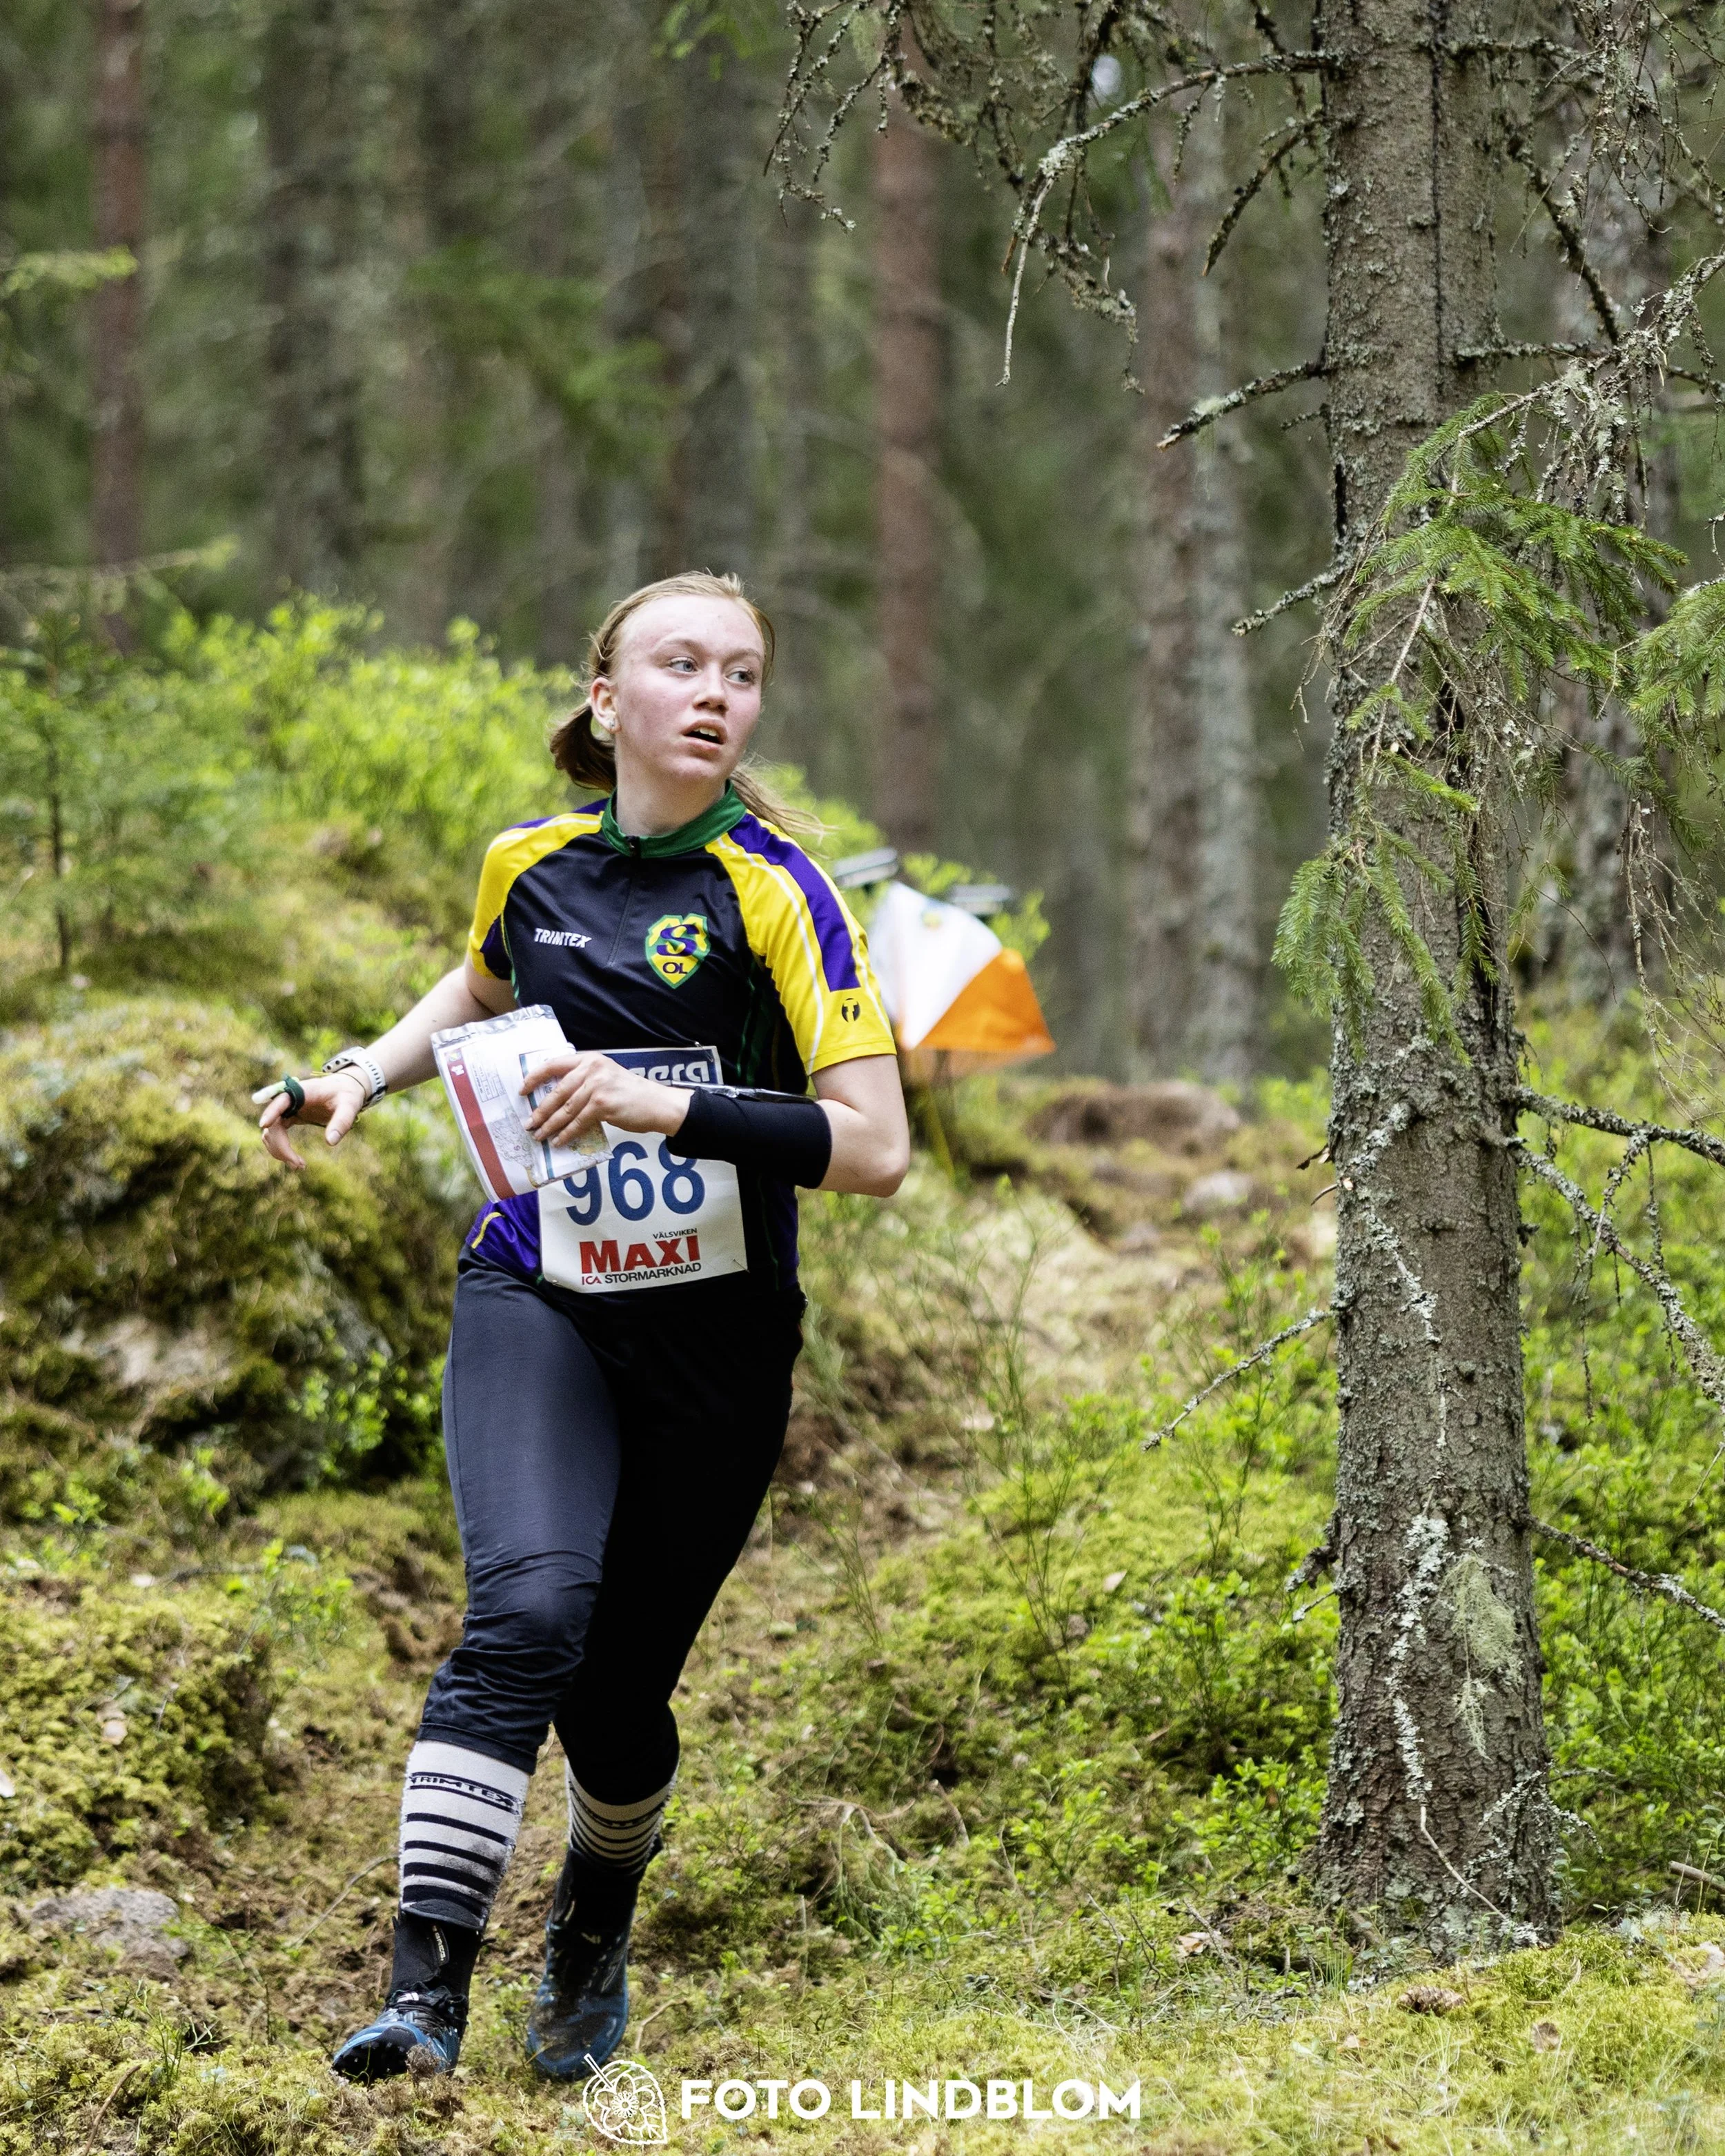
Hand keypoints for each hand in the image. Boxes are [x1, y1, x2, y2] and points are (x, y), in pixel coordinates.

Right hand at [258, 1070, 369, 1169]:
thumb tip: (330, 1143)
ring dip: (280, 1150)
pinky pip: (277, 1134)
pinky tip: (296, 1161)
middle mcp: (289, 1099)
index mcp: (301, 1091)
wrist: (345, 1089)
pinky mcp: (289, 1117)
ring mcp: (287, 1109)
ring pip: (271, 1131)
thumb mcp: (350, 1106)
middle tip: (299, 1165)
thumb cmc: (348, 1094)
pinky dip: (282, 1148)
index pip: (280, 1100)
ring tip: (300, 1166)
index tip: (264, 1124)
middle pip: (273, 1122)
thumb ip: (342, 1122)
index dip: (271, 1111)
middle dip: (281, 1146)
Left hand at [520, 1050, 690, 1147]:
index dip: (534, 1077)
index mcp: (590, 1059)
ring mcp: (597, 1086)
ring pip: (565, 1109)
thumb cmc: (630, 1093)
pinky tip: (558, 1141)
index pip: (553, 1064)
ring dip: (550, 1125)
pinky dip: (566, 1134)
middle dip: (540, 1110)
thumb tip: (555, 1099)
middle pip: (557, 1091)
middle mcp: (592, 1069)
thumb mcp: (606, 1076)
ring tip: (539, 1135)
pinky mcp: (602, 1104)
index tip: (522, 1090)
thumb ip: (583, 1080)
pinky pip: (578, 1122)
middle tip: (529, 1123)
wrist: (657, 1103)